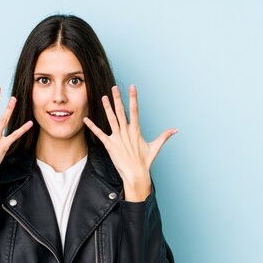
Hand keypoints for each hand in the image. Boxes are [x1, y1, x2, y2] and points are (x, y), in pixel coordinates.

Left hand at [83, 85, 177, 201]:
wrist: (136, 174)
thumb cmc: (145, 161)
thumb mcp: (155, 147)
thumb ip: (164, 136)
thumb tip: (176, 130)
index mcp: (136, 130)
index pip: (135, 110)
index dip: (133, 98)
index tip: (132, 87)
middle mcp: (126, 132)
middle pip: (121, 112)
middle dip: (118, 99)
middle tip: (115, 88)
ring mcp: (117, 138)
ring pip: (111, 120)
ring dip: (107, 108)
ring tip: (103, 97)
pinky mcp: (110, 145)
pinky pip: (100, 134)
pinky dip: (92, 126)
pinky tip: (86, 119)